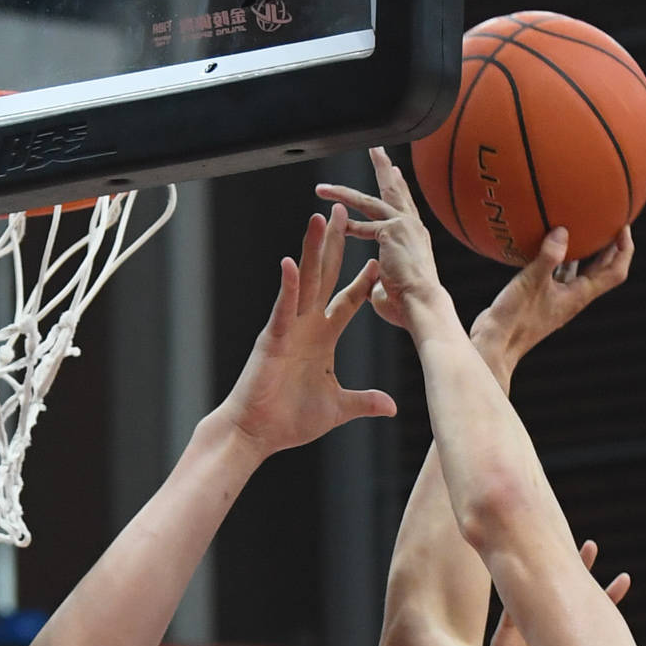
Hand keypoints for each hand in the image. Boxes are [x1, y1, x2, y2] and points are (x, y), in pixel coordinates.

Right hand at [219, 203, 397, 460]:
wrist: (256, 434)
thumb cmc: (289, 420)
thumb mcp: (337, 409)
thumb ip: (363, 401)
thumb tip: (390, 406)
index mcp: (321, 338)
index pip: (347, 302)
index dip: (364, 281)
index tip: (379, 259)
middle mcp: (305, 326)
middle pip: (324, 276)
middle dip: (335, 244)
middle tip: (343, 211)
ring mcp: (288, 328)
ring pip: (304, 281)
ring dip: (312, 249)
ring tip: (320, 217)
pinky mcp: (272, 338)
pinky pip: (282, 308)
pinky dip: (287, 286)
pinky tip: (291, 262)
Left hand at [316, 145, 448, 326]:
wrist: (422, 306)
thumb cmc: (410, 306)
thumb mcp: (392, 289)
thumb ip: (380, 281)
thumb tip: (373, 286)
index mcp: (416, 238)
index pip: (403, 208)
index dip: (397, 190)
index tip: (394, 173)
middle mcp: (413, 227)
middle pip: (395, 191)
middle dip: (384, 169)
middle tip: (376, 149)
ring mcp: (404, 226)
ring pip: (369, 201)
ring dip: (343, 193)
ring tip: (323, 186)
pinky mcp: (392, 230)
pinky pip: (362, 222)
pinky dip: (344, 220)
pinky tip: (328, 214)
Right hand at [470, 223, 634, 378]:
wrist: (496, 345)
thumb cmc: (515, 318)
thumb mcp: (532, 282)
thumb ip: (548, 256)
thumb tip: (563, 231)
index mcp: (579, 296)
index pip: (614, 272)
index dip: (624, 249)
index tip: (623, 227)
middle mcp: (573, 298)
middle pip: (602, 270)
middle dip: (611, 246)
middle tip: (610, 221)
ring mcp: (558, 299)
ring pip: (581, 272)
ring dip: (588, 252)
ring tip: (585, 228)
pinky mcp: (542, 298)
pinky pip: (558, 273)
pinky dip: (561, 258)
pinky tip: (551, 244)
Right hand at [487, 539, 631, 645]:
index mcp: (569, 645)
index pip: (591, 613)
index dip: (608, 596)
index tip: (625, 579)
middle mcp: (548, 632)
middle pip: (565, 593)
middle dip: (580, 571)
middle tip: (592, 547)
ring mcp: (527, 629)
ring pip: (540, 590)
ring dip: (552, 569)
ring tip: (562, 550)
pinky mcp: (505, 633)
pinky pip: (511, 603)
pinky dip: (517, 583)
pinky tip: (526, 563)